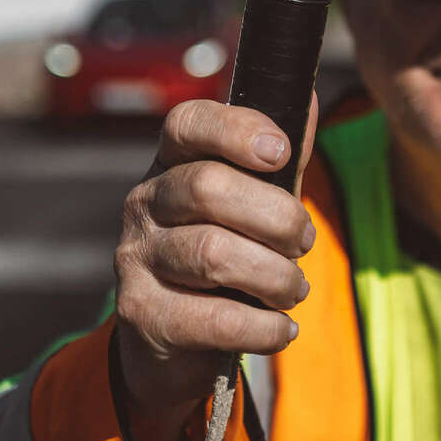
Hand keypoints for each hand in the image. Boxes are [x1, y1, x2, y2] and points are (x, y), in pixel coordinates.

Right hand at [113, 98, 318, 432]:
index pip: (187, 124)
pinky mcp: (141, 313)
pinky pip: (214, 317)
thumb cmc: (223, 259)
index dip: (236, 130)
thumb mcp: (252, 206)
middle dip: (277, 217)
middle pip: (209, 188)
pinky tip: (282, 329)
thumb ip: (278, 162)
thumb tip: (304, 98)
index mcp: (170, 165)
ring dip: (275, 276)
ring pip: (213, 253)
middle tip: (303, 243)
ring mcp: (135, 258)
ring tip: (293, 290)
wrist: (172, 343)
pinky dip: (263, 326)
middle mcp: (144, 203)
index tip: (281, 153)